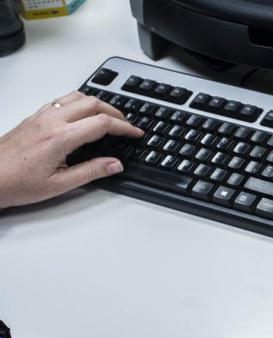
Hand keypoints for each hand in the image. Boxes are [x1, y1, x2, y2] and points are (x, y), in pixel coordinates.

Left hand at [0, 91, 142, 207]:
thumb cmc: (16, 183)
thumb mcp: (59, 185)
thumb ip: (91, 172)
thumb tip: (114, 165)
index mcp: (60, 138)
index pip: (102, 124)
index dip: (124, 127)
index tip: (135, 133)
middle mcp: (51, 122)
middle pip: (92, 103)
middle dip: (115, 112)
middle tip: (126, 125)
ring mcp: (41, 117)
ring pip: (76, 97)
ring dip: (97, 103)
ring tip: (108, 116)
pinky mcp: (33, 117)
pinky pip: (61, 100)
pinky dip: (79, 102)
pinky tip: (82, 114)